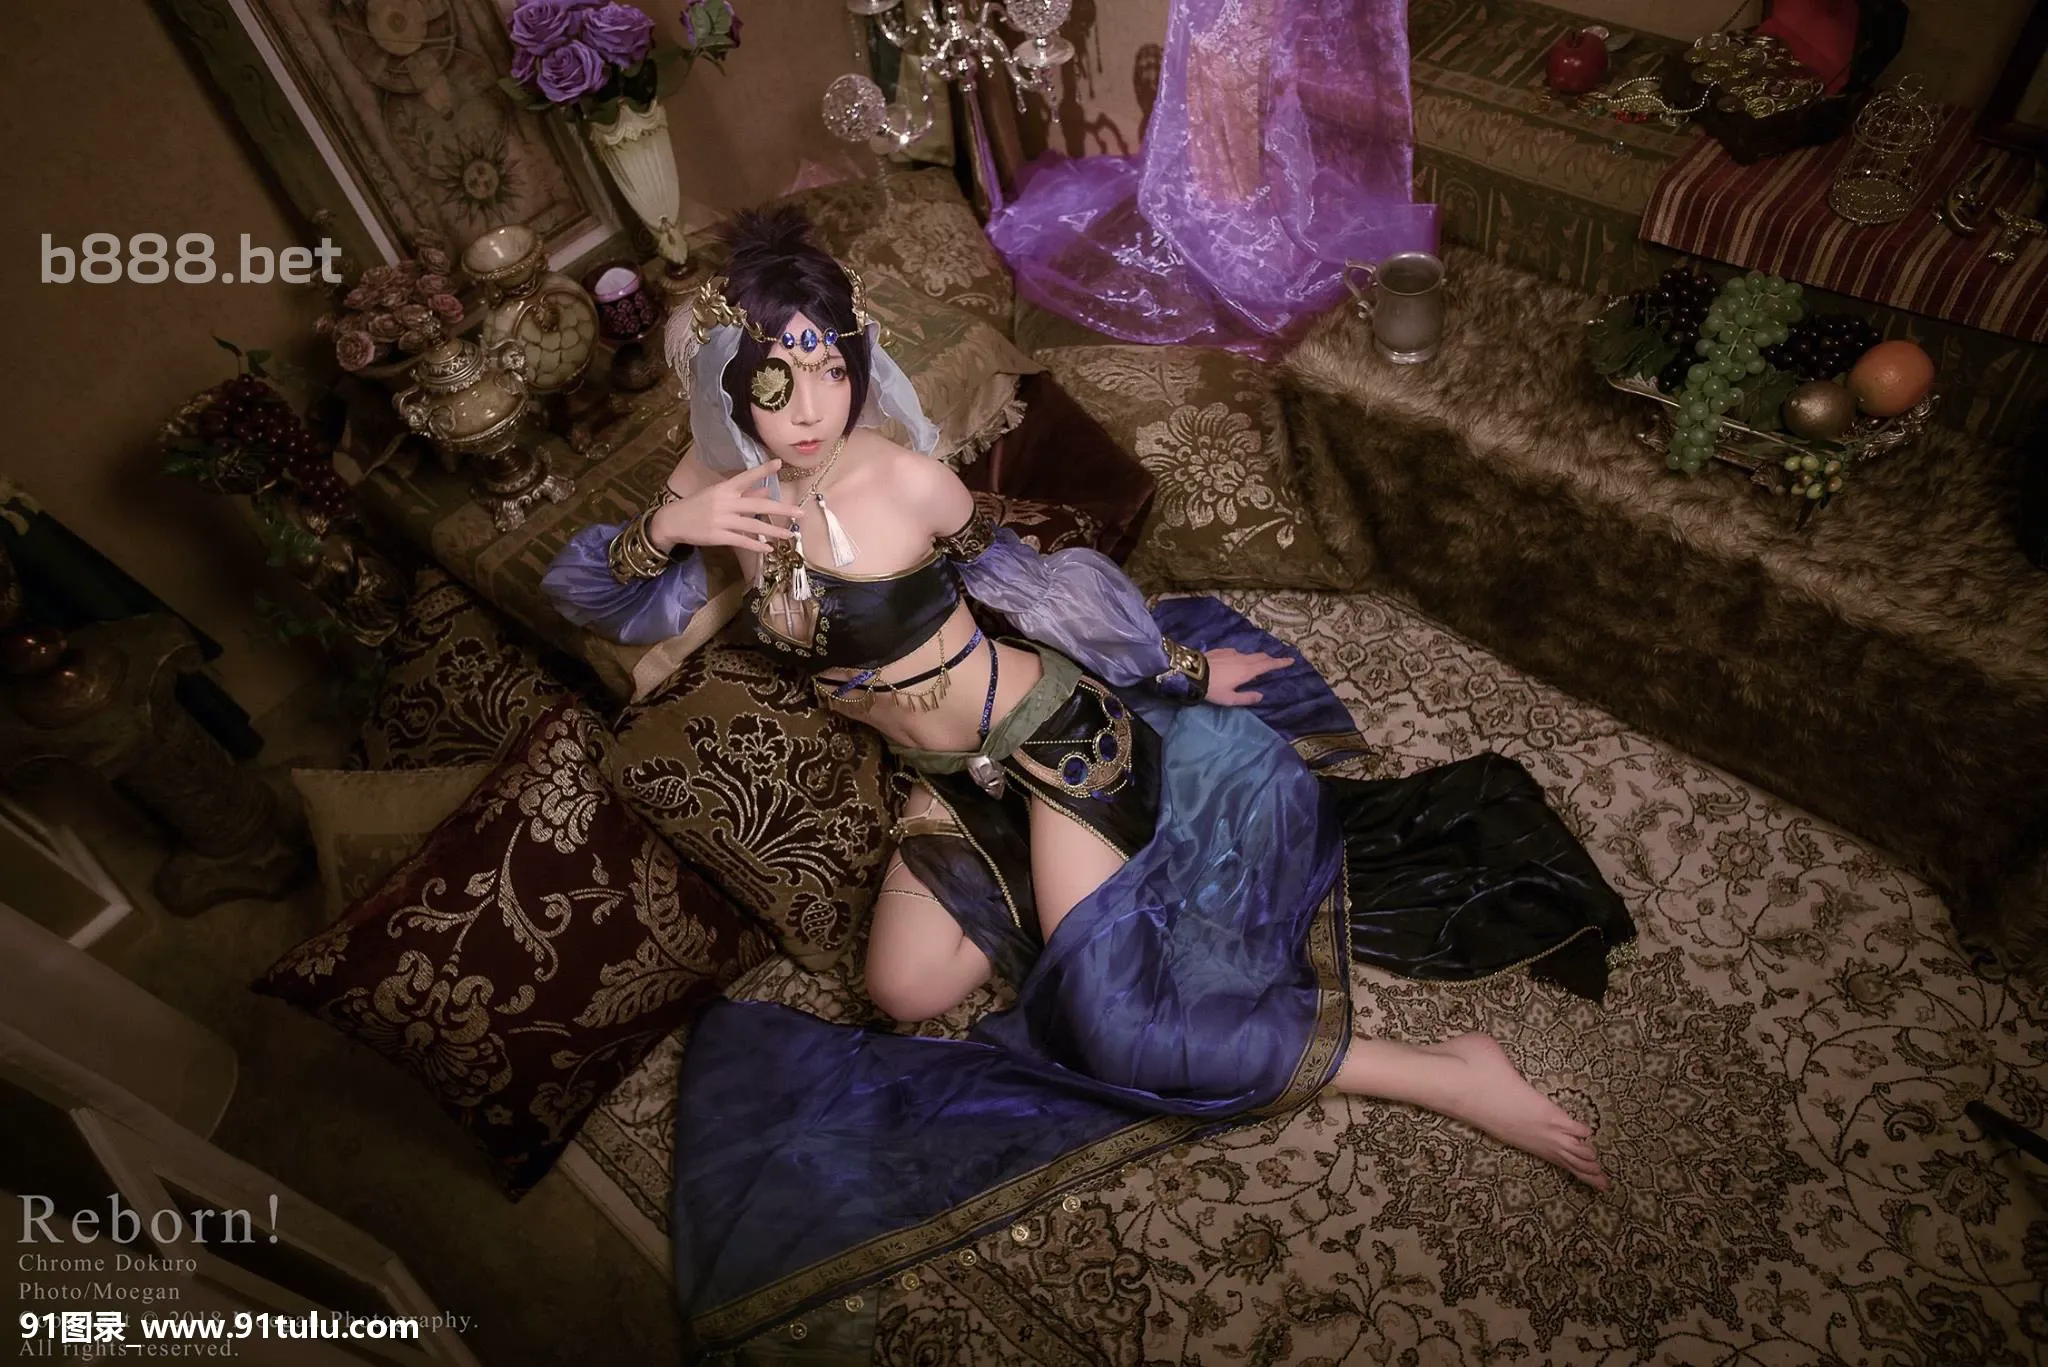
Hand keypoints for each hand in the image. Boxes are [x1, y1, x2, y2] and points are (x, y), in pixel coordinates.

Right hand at [647, 461, 796, 552]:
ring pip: (754, 525)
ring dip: (774, 530)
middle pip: (758, 504)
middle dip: (781, 509)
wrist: (673, 521)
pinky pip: (742, 541)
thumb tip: (766, 490)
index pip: (746, 477)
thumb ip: (744, 493)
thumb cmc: (698, 505)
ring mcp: (722, 520)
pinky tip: (768, 548)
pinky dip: (756, 545)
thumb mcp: (719, 495)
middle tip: (800, 512)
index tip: (779, 463)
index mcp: (724, 489)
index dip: (762, 470)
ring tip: (790, 533)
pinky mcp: (718, 536)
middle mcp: (725, 502)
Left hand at [1205, 648, 1291, 705]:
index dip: (1280, 663)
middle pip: (1261, 657)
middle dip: (1270, 659)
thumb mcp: (1230, 699)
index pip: (1268, 665)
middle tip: (1276, 662)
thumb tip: (1261, 696)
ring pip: (1249, 654)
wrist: (1191, 672)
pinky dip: (1242, 657)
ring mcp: (1232, 653)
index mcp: (1248, 671)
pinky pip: (1236, 653)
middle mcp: (1242, 659)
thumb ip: (1246, 698)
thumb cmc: (1212, 688)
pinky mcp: (1222, 650)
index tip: (1291, 660)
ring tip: (1257, 664)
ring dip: (1256, 658)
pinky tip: (1236, 662)